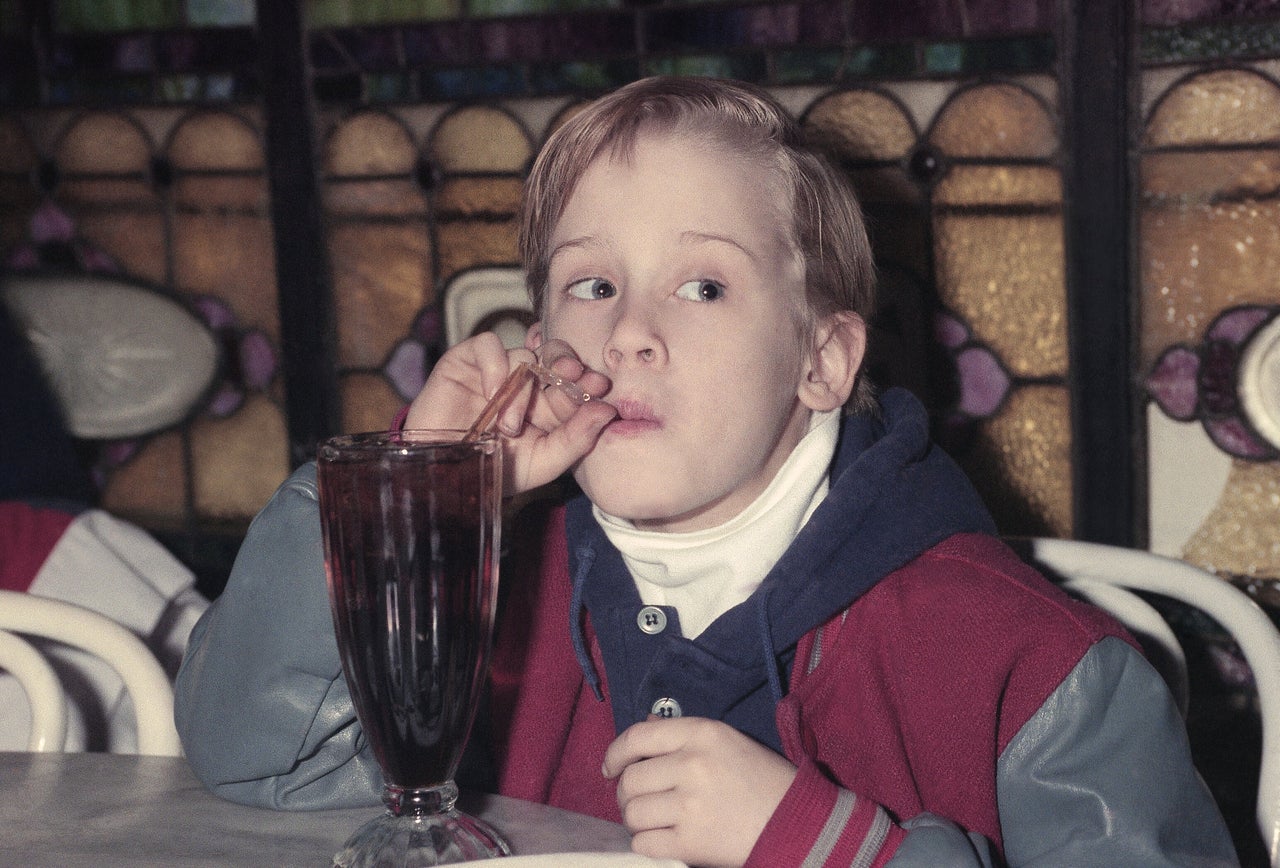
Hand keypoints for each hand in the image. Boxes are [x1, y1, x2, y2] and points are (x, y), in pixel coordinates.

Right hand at [402, 332, 615, 494]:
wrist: (441, 475)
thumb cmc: (492, 471)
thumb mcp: (542, 462)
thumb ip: (576, 439)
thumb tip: (608, 411)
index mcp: (546, 406)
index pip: (573, 384)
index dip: (586, 383)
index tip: (599, 388)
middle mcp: (524, 384)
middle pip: (554, 356)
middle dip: (567, 364)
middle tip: (574, 375)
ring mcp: (495, 371)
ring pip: (524, 356)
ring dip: (520, 391)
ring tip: (508, 426)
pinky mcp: (465, 361)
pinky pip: (488, 345)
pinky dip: (495, 366)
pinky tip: (491, 395)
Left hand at [602, 717, 797, 867]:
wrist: (795, 821)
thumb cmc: (760, 779)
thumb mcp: (725, 740)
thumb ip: (681, 735)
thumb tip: (638, 732)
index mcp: (702, 733)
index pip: (637, 736)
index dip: (615, 754)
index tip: (611, 768)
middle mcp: (693, 765)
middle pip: (631, 780)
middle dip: (627, 794)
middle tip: (640, 802)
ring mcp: (691, 805)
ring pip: (633, 814)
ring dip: (636, 821)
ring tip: (653, 822)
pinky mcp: (691, 843)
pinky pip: (643, 844)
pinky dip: (646, 845)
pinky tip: (662, 840)